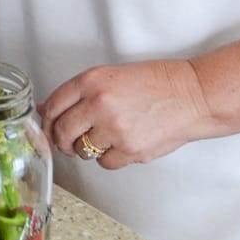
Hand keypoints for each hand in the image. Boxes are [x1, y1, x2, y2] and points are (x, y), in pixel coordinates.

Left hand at [37, 58, 211, 168]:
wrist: (192, 95)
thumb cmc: (156, 84)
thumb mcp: (113, 76)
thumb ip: (79, 93)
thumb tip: (48, 109)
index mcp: (93, 80)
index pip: (54, 104)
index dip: (47, 120)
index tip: (49, 126)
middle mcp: (100, 103)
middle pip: (61, 131)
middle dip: (62, 140)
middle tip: (69, 142)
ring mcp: (114, 128)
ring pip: (82, 151)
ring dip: (88, 149)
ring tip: (106, 137)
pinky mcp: (130, 150)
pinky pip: (105, 163)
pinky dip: (110, 158)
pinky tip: (122, 144)